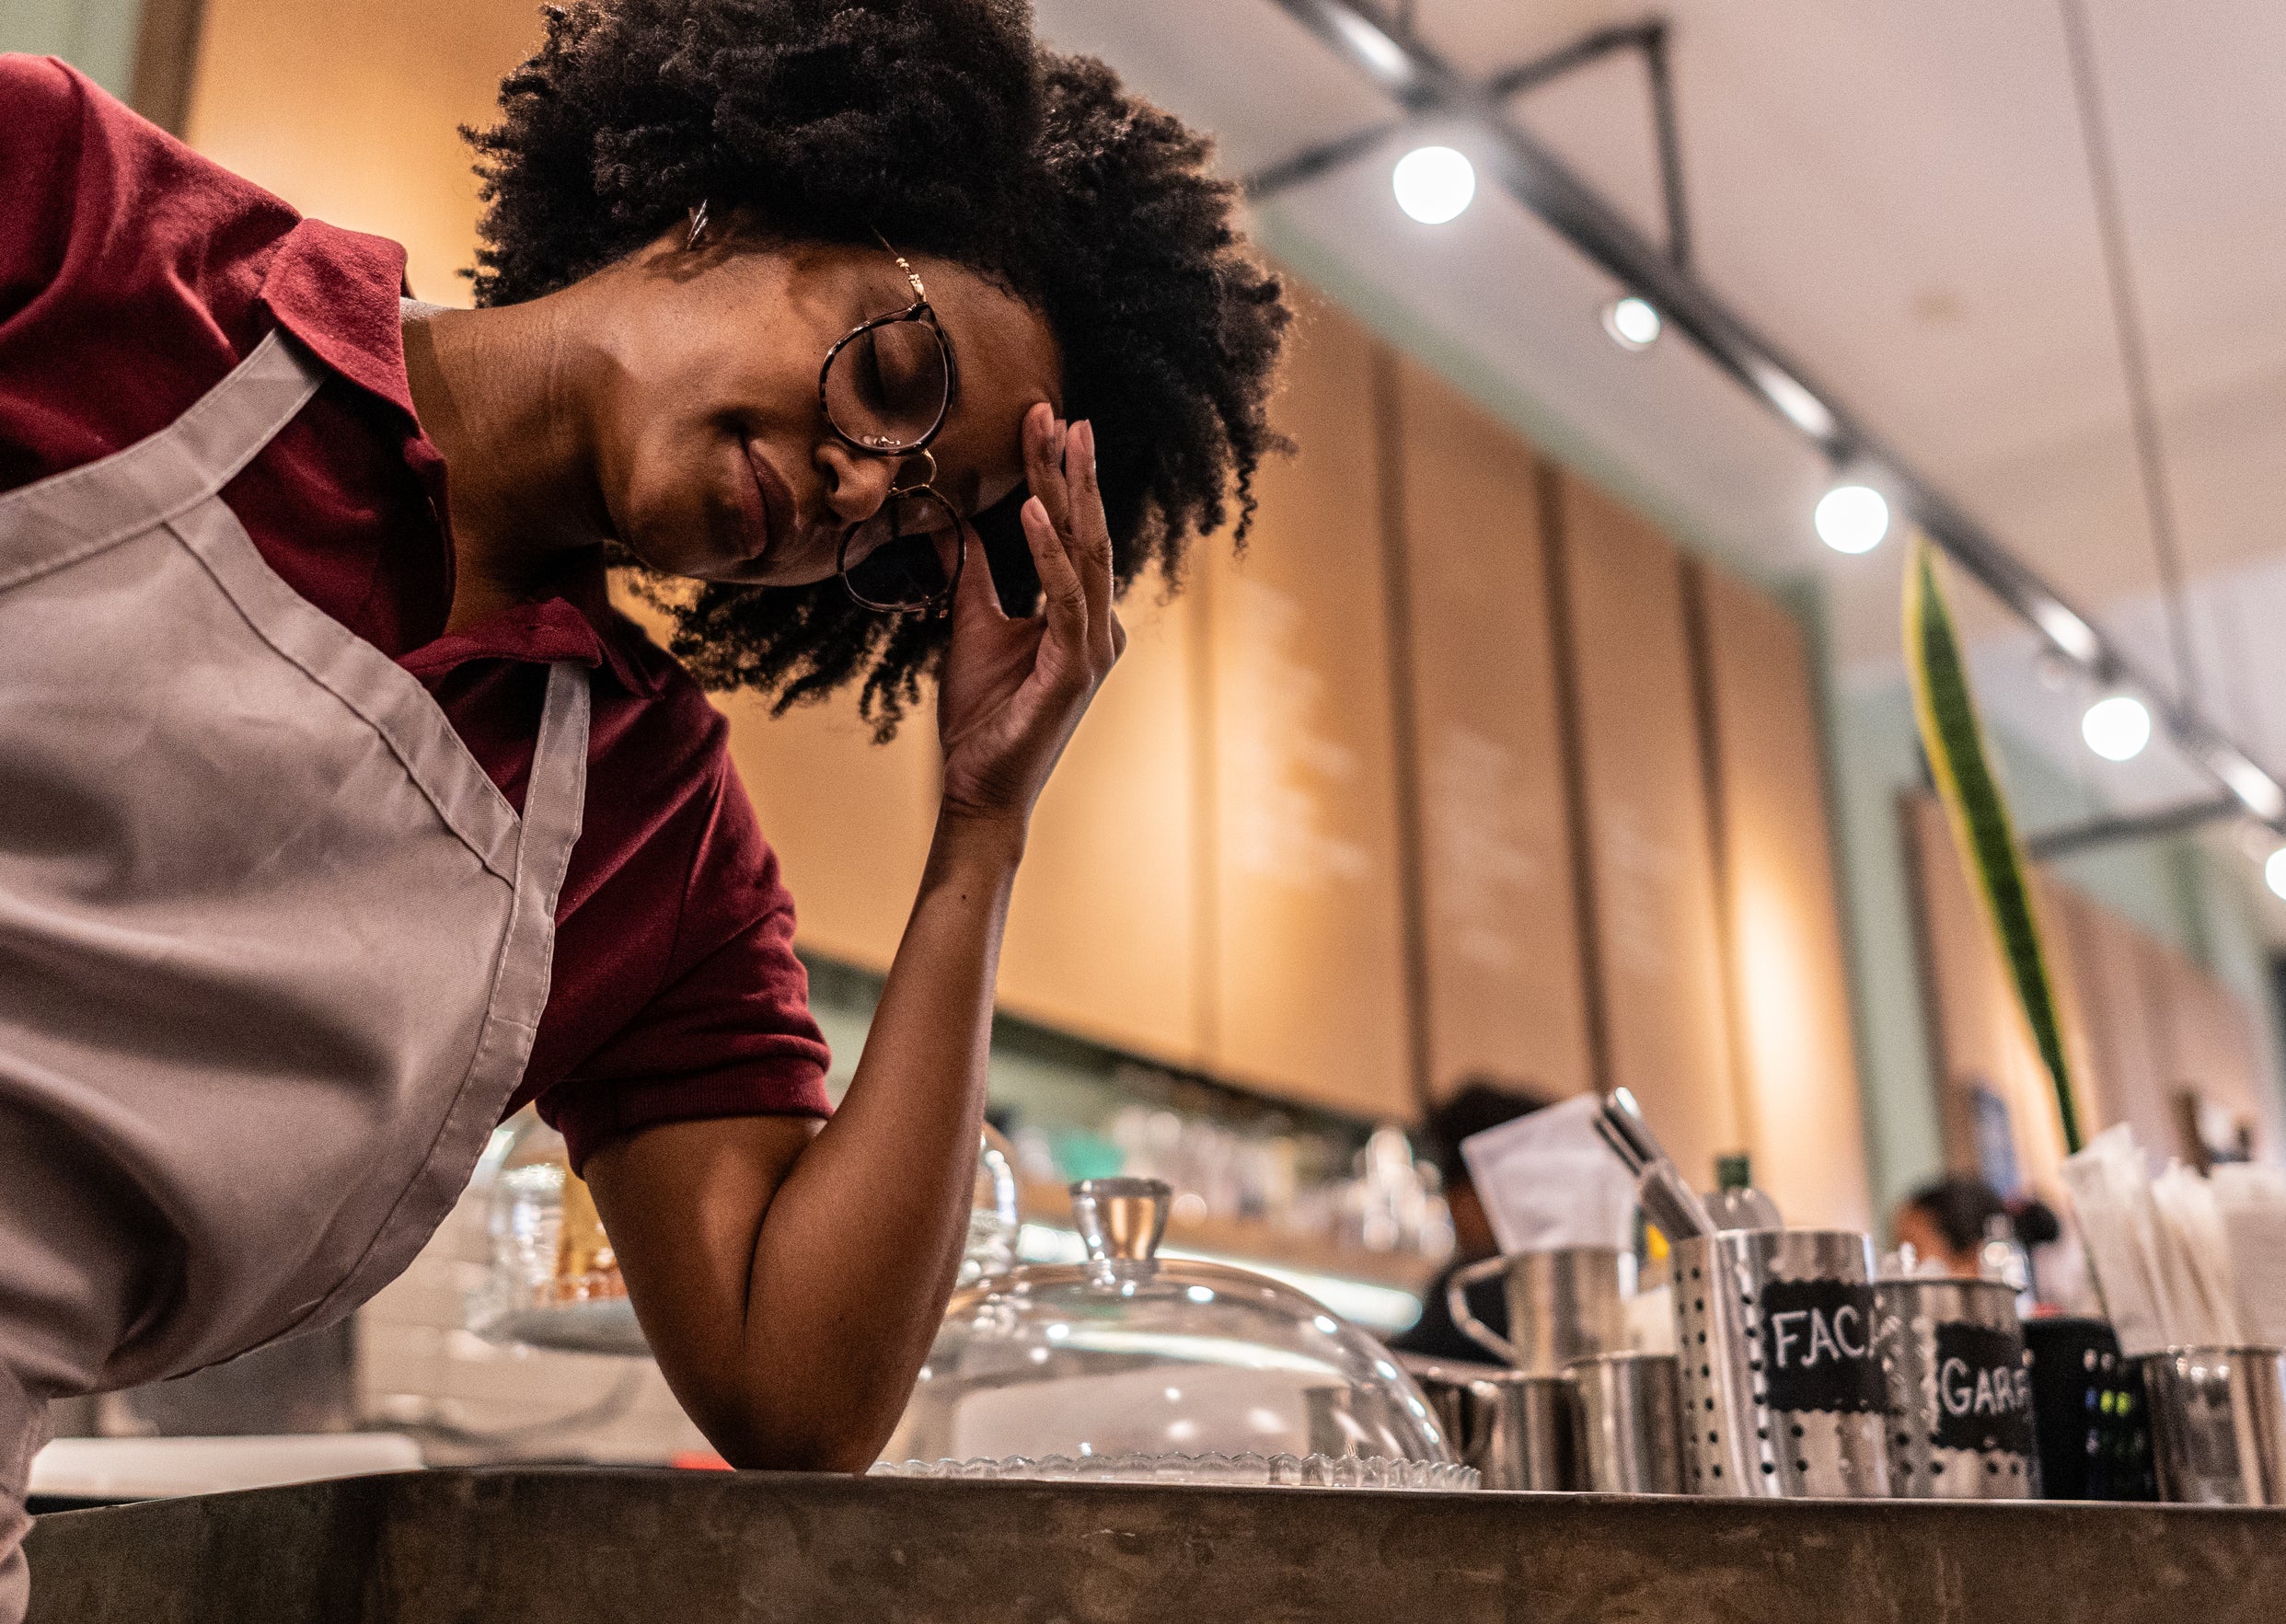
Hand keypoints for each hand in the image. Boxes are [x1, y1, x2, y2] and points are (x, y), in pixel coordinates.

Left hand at [934, 404, 1124, 824]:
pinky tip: (1032, 510)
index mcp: (1078, 613)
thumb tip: (958, 523)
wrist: (980, 785)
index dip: (1055, 474)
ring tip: (1057, 439)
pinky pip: (1064, 598)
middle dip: (1070, 467)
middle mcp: (1097, 624)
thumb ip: (973, 574)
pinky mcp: (1074, 669)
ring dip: (1070, 492)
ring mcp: (1092, 647)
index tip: (1041, 419)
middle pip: (1085, 530)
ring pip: (1086, 554)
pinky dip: (1048, 552)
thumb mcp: (971, 625)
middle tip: (1058, 410)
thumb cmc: (984, 716)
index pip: (1069, 529)